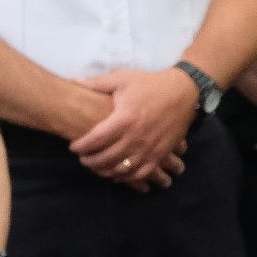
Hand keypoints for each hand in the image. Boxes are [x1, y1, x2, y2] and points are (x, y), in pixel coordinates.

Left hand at [69, 68, 196, 188]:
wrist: (183, 91)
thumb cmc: (149, 84)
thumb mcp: (121, 79)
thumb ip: (96, 83)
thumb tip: (72, 80)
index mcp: (124, 119)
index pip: (96, 139)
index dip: (81, 146)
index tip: (73, 147)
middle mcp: (136, 138)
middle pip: (106, 158)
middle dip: (90, 161)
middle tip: (82, 158)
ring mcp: (150, 149)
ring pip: (122, 169)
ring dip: (105, 171)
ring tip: (96, 167)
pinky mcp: (161, 154)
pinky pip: (142, 173)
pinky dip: (127, 178)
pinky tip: (117, 175)